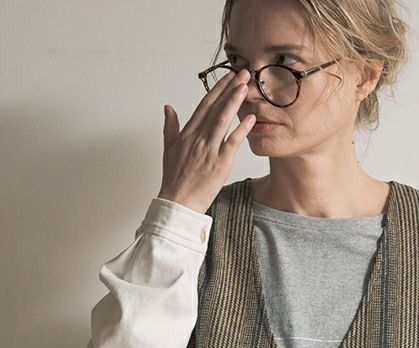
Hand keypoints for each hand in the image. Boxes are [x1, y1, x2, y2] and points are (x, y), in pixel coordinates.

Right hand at [158, 68, 255, 213]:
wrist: (178, 203)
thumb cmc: (174, 180)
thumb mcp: (169, 150)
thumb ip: (170, 127)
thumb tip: (168, 107)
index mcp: (187, 134)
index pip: (204, 106)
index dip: (217, 90)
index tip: (228, 77)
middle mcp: (197, 139)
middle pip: (215, 108)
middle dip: (229, 89)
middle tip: (243, 73)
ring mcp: (208, 150)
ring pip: (222, 120)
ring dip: (234, 102)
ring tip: (246, 86)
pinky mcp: (219, 164)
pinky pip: (231, 143)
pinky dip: (241, 129)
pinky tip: (250, 117)